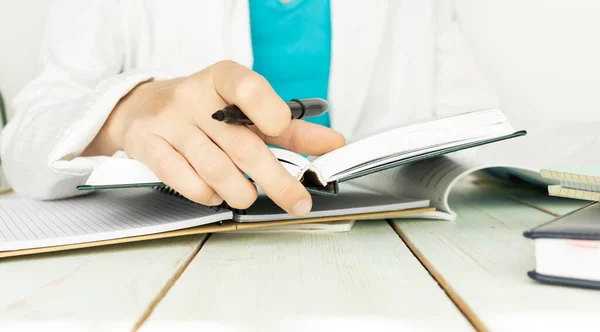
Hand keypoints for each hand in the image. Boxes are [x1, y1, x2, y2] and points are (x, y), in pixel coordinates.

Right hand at [83, 61, 344, 214]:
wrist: (141, 107)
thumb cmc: (204, 110)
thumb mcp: (245, 109)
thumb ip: (290, 129)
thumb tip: (333, 144)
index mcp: (222, 79)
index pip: (249, 88)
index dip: (271, 113)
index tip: (280, 129)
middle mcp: (194, 97)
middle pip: (242, 145)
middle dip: (277, 181)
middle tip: (298, 201)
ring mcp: (168, 122)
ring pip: (215, 169)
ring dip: (240, 192)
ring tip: (247, 196)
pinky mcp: (148, 145)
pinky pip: (182, 180)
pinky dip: (206, 195)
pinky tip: (215, 194)